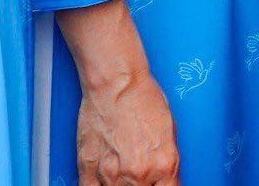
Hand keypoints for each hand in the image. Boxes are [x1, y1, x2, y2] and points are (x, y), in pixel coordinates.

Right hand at [75, 68, 179, 185]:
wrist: (116, 82)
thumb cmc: (143, 97)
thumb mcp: (170, 130)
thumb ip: (168, 162)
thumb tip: (166, 179)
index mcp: (164, 164)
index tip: (159, 184)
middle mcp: (139, 174)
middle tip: (139, 174)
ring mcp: (111, 174)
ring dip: (122, 185)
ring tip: (122, 170)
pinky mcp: (88, 169)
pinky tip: (107, 177)